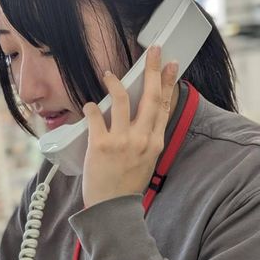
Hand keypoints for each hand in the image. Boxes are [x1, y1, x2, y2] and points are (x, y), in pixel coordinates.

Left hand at [81, 45, 177, 207]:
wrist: (113, 209)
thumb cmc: (127, 185)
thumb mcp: (147, 160)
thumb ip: (148, 138)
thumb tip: (146, 117)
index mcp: (156, 142)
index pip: (164, 106)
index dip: (168, 83)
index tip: (171, 64)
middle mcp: (142, 139)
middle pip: (151, 97)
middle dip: (152, 70)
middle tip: (153, 49)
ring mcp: (122, 141)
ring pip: (122, 99)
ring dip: (115, 82)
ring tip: (108, 73)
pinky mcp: (102, 145)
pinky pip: (96, 116)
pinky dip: (91, 107)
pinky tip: (89, 104)